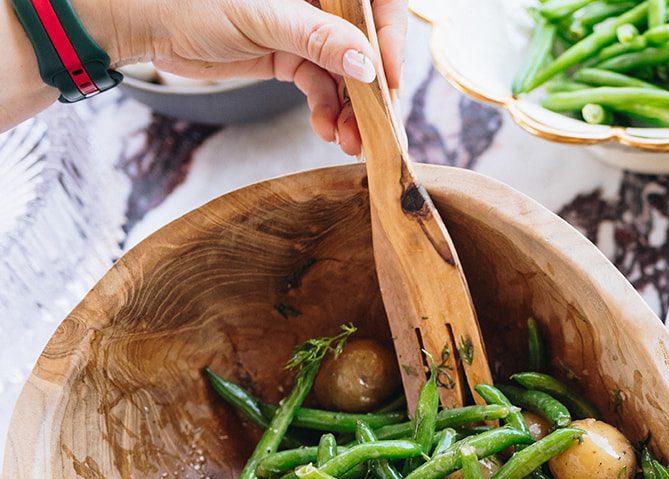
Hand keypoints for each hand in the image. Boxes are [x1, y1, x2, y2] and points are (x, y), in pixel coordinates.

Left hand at [82, 0, 408, 153]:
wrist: (144, 22)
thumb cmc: (191, 1)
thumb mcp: (263, 18)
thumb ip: (319, 38)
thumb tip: (369, 66)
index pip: (377, 4)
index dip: (391, 39)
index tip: (390, 79)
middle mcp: (317, 2)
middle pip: (365, 44)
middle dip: (372, 89)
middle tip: (374, 126)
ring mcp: (305, 29)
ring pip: (347, 72)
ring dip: (352, 110)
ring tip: (348, 140)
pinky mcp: (290, 55)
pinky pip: (324, 86)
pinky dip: (328, 110)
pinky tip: (327, 129)